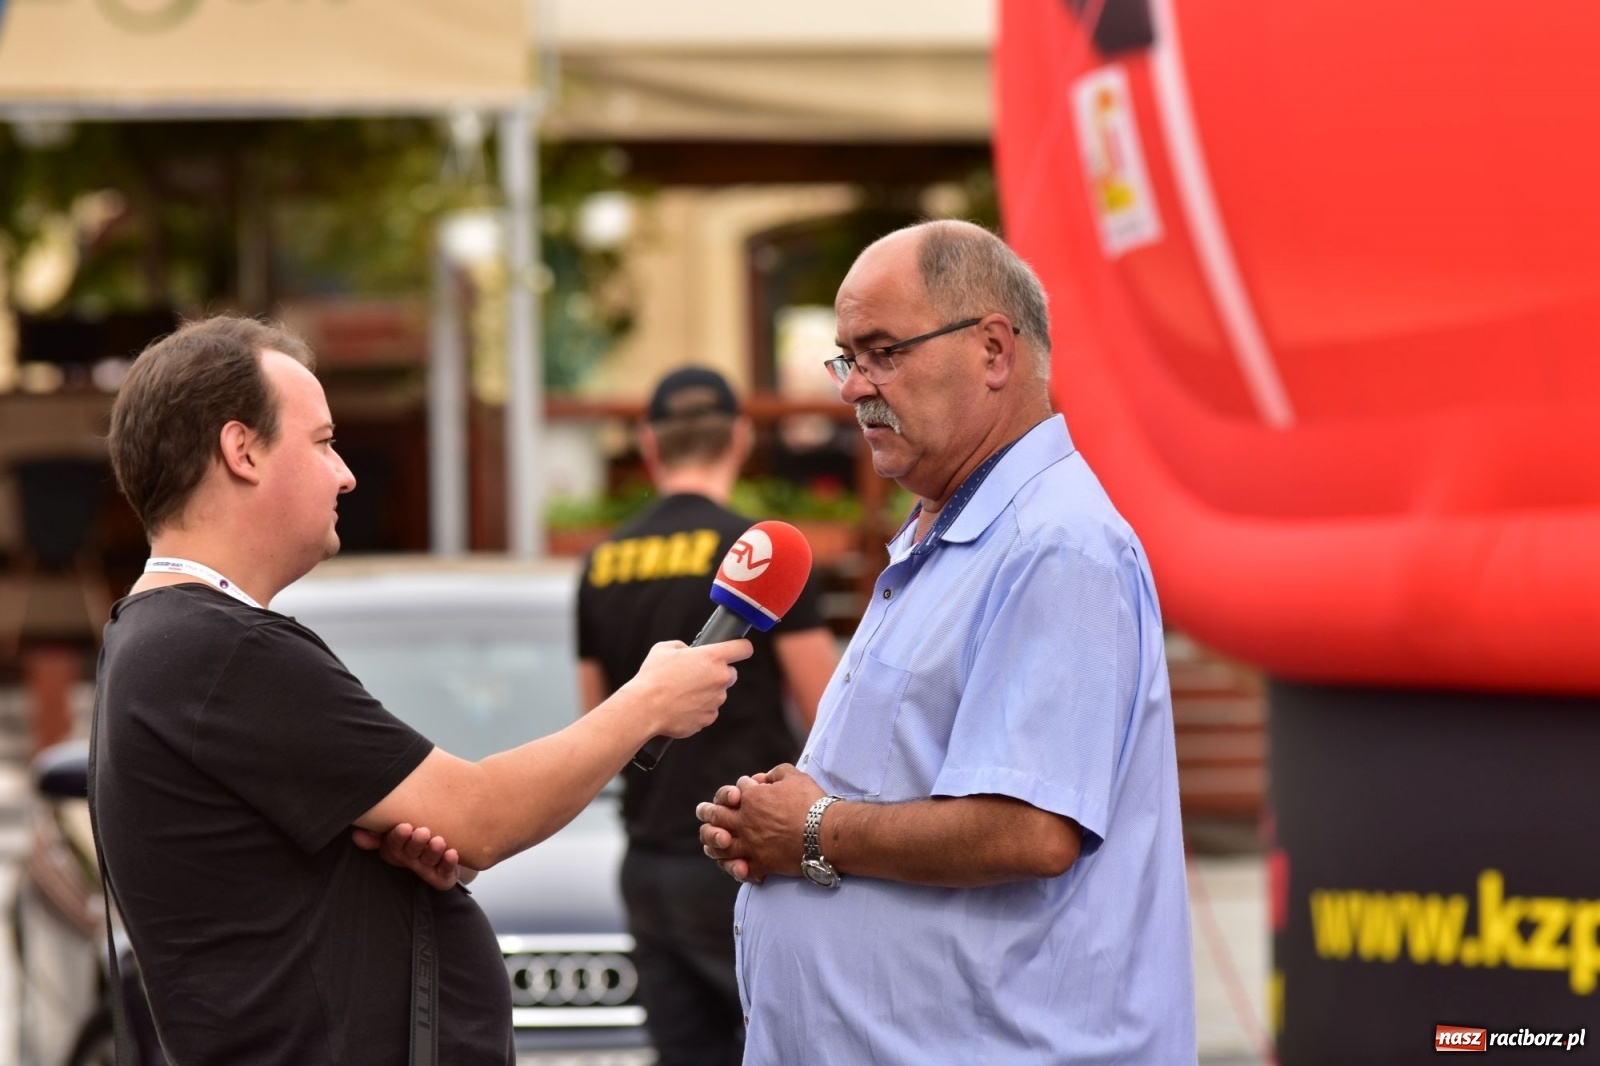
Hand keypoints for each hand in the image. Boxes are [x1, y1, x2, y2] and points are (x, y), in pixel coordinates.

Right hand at [352, 823, 467, 890]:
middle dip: (416, 843)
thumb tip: (357, 834)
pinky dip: (449, 863)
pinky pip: (445, 871)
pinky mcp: (442, 876)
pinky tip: (452, 853)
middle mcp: (410, 859)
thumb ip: (376, 832)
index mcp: (396, 849)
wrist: (440, 854)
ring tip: (439, 841)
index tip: (405, 826)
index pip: (394, 844)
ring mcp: (426, 868)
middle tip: (422, 832)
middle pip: (412, 852)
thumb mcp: (394, 834)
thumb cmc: (413, 838)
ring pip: (429, 860)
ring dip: (433, 851)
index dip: (398, 837)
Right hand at [626, 639, 752, 738]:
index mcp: (713, 657)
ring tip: (682, 692)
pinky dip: (699, 708)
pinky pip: (708, 710)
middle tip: (696, 675)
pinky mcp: (709, 718)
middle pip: (731, 673)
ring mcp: (716, 700)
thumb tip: (687, 652)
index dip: (740, 648)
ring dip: (706, 692)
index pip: (744, 648)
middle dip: (717, 673)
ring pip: (718, 693)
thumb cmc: (653, 678)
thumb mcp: (664, 649)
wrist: (644, 708)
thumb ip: (683, 647)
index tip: (737, 650)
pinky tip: (681, 706)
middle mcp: (720, 678)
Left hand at [696, 764, 822, 883]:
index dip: (739, 788)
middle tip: (703, 811)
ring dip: (712, 841)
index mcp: (751, 798)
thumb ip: (776, 772)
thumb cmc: (811, 803)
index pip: (734, 790)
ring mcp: (748, 845)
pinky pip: (737, 868)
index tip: (746, 789)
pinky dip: (733, 867)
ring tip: (714, 840)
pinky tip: (736, 864)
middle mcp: (744, 821)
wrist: (824, 834)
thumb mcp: (795, 776)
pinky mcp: (758, 864)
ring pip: (717, 845)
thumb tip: (765, 778)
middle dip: (706, 811)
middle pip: (714, 815)